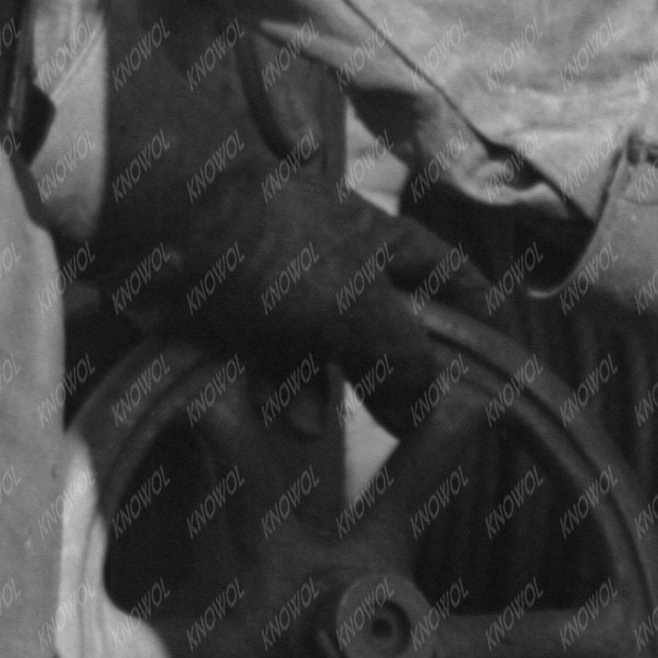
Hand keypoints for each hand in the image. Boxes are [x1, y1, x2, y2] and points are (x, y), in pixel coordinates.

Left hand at [107, 137, 491, 435]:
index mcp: (380, 243)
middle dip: (397, 373)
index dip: (473, 313)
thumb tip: (436, 401)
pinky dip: (281, 391)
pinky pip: (272, 361)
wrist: (168, 226)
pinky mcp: (237, 314)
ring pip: (325, 349)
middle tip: (410, 425)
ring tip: (324, 431)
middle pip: (385, 322)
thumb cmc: (276, 252)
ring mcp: (286, 288)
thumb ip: (406, 355)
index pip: (446, 274)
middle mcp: (339, 262)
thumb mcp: (360, 307)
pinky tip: (285, 422)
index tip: (489, 360)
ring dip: (330, 393)